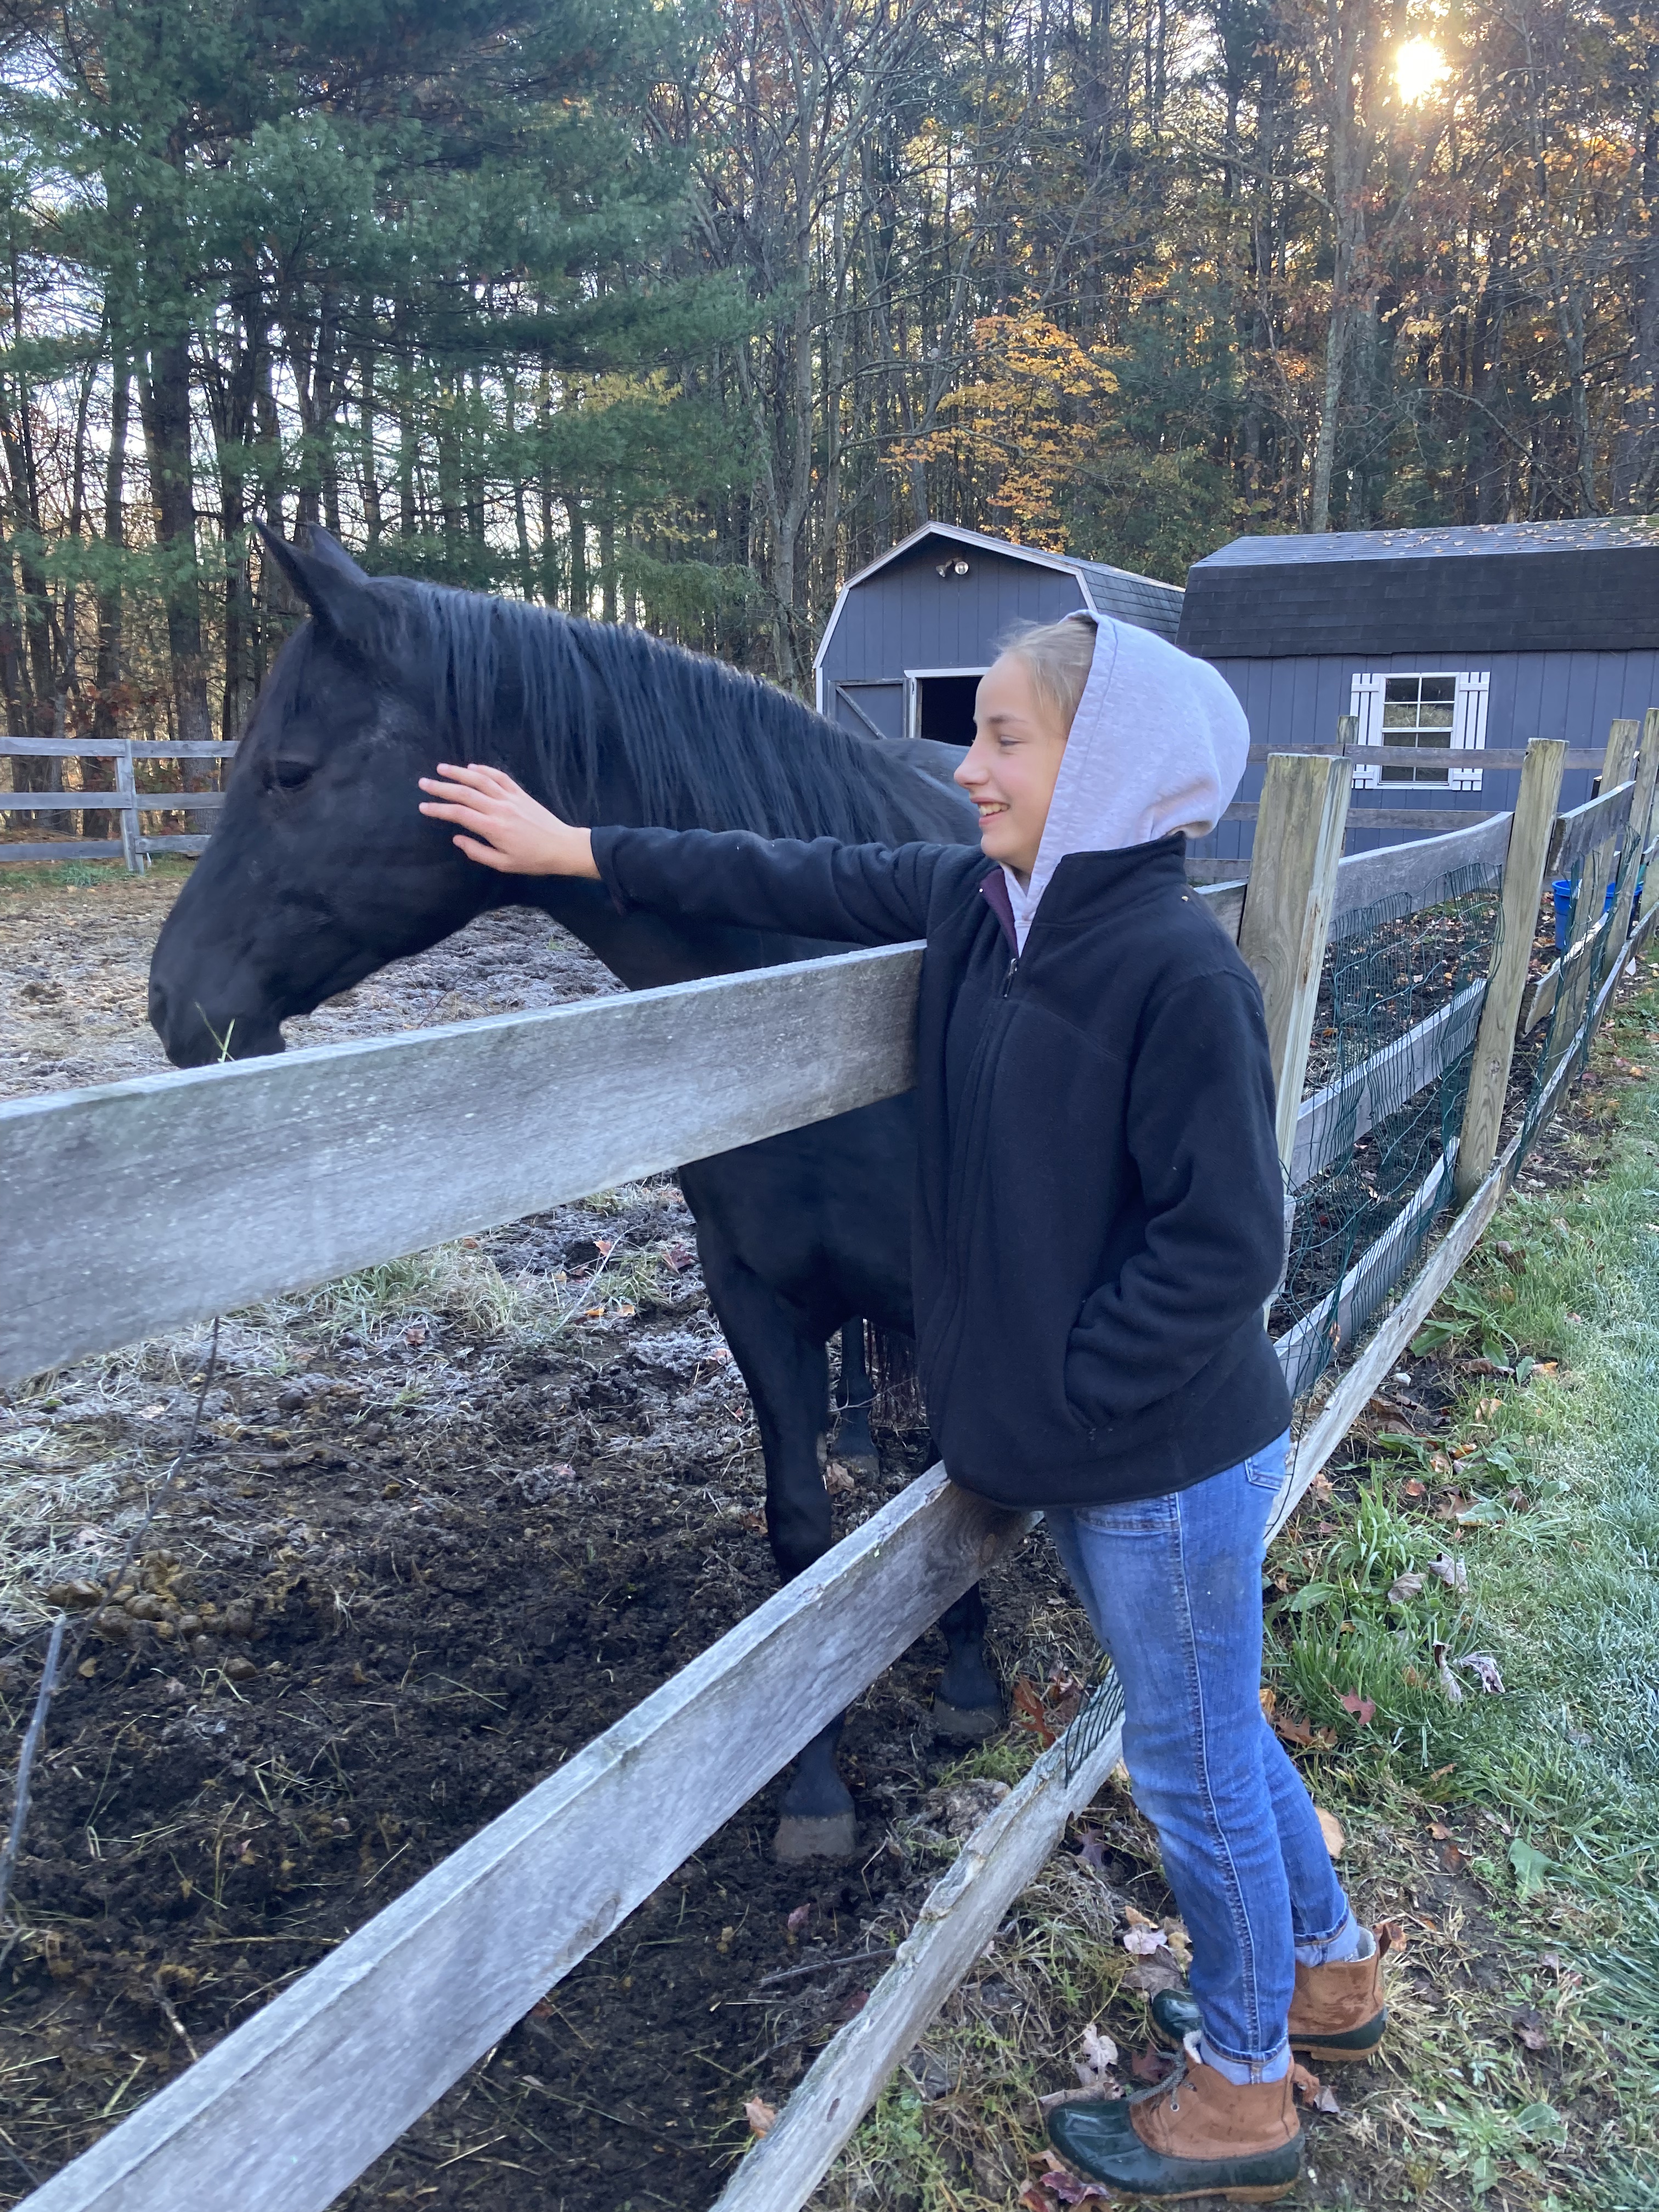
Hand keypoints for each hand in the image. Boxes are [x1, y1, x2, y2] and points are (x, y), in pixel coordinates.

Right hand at [417, 763, 598, 877]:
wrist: (562, 847)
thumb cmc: (533, 860)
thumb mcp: (503, 864)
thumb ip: (477, 852)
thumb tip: (457, 839)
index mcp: (493, 827)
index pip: (459, 814)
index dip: (438, 809)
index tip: (423, 807)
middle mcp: (499, 808)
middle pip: (465, 792)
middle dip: (441, 787)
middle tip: (423, 783)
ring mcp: (511, 798)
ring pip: (481, 780)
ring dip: (459, 772)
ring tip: (441, 768)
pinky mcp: (521, 794)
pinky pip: (500, 777)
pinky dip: (485, 770)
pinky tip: (472, 768)